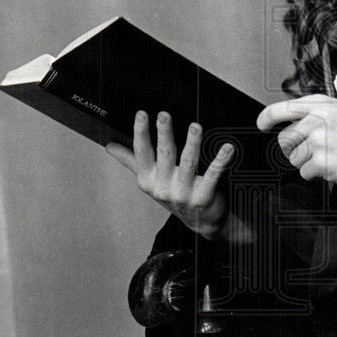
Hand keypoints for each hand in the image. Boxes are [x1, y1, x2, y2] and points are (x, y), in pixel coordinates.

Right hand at [106, 111, 236, 239]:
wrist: (201, 222)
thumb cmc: (175, 194)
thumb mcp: (150, 180)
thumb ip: (131, 160)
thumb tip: (109, 146)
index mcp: (148, 179)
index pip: (142, 153)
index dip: (141, 133)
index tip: (142, 114)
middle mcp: (164, 187)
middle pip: (165, 155)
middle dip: (164, 134)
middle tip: (164, 115)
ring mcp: (184, 194)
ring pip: (188, 163)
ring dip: (192, 144)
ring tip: (195, 127)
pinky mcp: (204, 198)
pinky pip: (214, 175)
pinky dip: (221, 161)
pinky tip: (227, 148)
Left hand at [257, 94, 336, 185]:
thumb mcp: (335, 110)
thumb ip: (310, 111)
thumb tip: (283, 120)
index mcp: (318, 106)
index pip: (282, 109)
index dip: (267, 118)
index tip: (262, 125)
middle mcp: (317, 121)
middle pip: (285, 140)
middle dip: (294, 148)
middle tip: (313, 149)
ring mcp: (319, 142)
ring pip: (294, 158)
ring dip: (307, 162)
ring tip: (328, 155)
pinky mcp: (322, 162)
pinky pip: (304, 172)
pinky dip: (316, 173)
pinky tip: (332, 165)